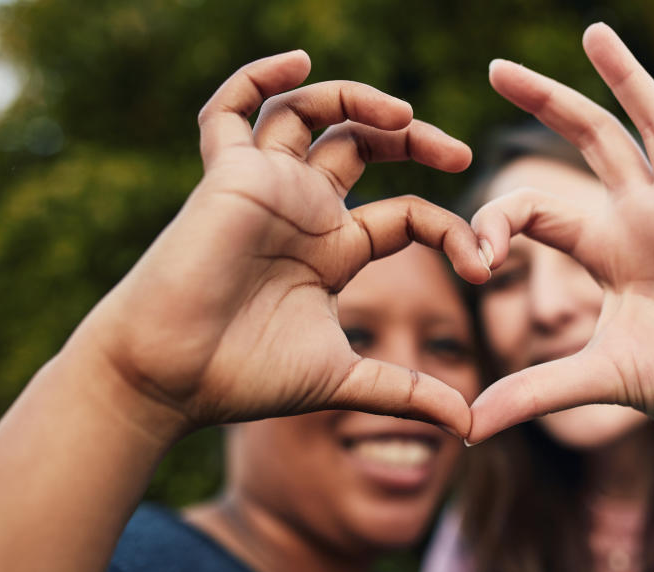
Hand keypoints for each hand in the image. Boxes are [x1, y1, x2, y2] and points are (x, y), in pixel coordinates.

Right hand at [73, 51, 488, 441]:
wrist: (170, 379)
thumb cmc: (246, 378)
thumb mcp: (345, 380)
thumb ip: (407, 393)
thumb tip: (473, 428)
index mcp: (334, 250)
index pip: (408, 215)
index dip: (452, 230)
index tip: (484, 264)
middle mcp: (304, 211)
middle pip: (363, 146)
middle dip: (413, 139)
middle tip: (460, 155)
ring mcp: (266, 188)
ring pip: (309, 114)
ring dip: (356, 100)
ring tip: (403, 116)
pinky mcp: (227, 176)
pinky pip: (232, 110)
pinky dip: (258, 77)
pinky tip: (298, 62)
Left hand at [467, 24, 653, 449]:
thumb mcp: (602, 379)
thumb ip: (535, 391)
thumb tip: (464, 427)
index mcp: (606, 249)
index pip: (540, 208)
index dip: (501, 220)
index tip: (477, 258)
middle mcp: (647, 218)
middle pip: (592, 144)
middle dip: (547, 105)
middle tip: (497, 68)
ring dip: (629, 80)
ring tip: (593, 33)